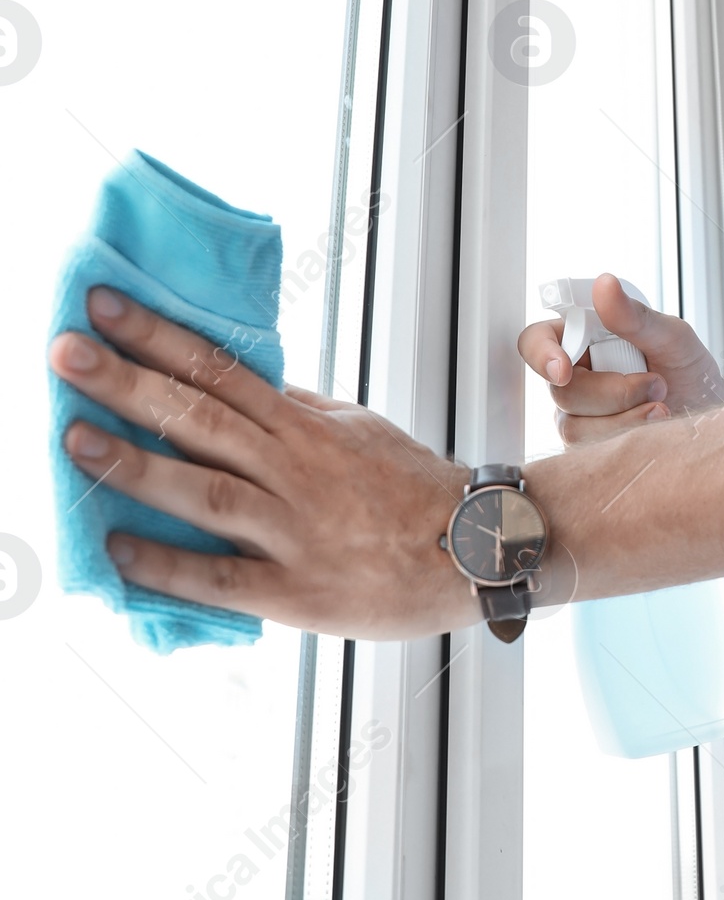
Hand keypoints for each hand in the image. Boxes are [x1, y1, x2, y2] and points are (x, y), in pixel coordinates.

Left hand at [50, 288, 479, 638]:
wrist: (482, 549)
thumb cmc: (415, 490)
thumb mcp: (355, 428)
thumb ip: (291, 407)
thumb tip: (231, 376)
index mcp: (305, 427)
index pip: (220, 369)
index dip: (158, 336)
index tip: (102, 307)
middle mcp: (296, 471)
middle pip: (202, 418)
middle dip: (128, 383)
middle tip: (66, 353)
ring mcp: (296, 531)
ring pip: (208, 491)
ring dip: (138, 465)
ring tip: (76, 440)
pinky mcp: (300, 592)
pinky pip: (224, 578)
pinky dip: (170, 565)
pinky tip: (119, 552)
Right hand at [517, 271, 723, 450]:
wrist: (709, 413)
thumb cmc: (688, 368)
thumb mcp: (671, 336)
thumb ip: (635, 316)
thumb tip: (605, 284)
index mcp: (582, 337)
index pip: (537, 339)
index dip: (541, 354)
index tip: (563, 370)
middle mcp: (573, 374)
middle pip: (562, 389)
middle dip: (614, 392)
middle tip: (657, 384)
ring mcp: (579, 412)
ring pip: (575, 424)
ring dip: (625, 417)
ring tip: (662, 405)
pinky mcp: (590, 444)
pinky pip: (591, 448)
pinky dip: (627, 436)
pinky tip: (653, 426)